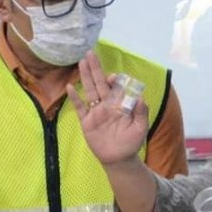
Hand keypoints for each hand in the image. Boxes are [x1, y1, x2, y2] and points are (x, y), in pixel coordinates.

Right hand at [66, 51, 148, 165]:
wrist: (119, 159)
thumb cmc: (131, 142)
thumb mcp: (141, 128)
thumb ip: (141, 113)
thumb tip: (141, 98)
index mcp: (120, 104)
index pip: (116, 87)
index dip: (115, 80)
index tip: (113, 78)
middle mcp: (107, 105)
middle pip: (100, 83)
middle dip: (95, 68)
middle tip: (90, 53)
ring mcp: (96, 112)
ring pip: (89, 90)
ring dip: (85, 77)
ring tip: (81, 62)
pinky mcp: (87, 121)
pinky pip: (80, 108)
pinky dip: (74, 98)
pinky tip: (69, 87)